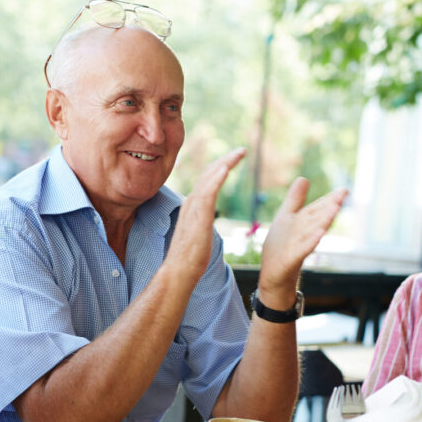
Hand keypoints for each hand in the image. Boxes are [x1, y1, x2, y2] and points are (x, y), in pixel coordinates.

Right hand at [164, 147, 245, 285]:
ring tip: (240, 153)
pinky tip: (226, 168)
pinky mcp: (198, 218)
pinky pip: (207, 193)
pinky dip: (216, 178)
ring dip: (225, 163)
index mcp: (192, 206)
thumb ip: (202, 221)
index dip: (220, 167)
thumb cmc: (190, 258)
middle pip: (208, 173)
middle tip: (242, 150)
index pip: (207, 179)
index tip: (233, 159)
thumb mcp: (199, 232)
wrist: (180, 272)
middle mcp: (191, 202)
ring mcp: (193, 209)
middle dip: (225, 159)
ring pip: (209, 178)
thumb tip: (206, 219)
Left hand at [257, 178, 347, 305]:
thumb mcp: (286, 218)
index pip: (318, 209)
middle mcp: (304, 234)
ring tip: (334, 209)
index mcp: (303, 223)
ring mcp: (299, 247)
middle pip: (318, 218)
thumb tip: (303, 178)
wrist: (273, 275)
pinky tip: (319, 234)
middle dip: (330, 207)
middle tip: (343, 195)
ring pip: (313, 232)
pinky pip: (302, 249)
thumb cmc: (280, 247)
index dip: (329, 199)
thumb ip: (295, 200)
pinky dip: (311, 242)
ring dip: (324, 221)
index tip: (344, 190)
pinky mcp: (291, 259)